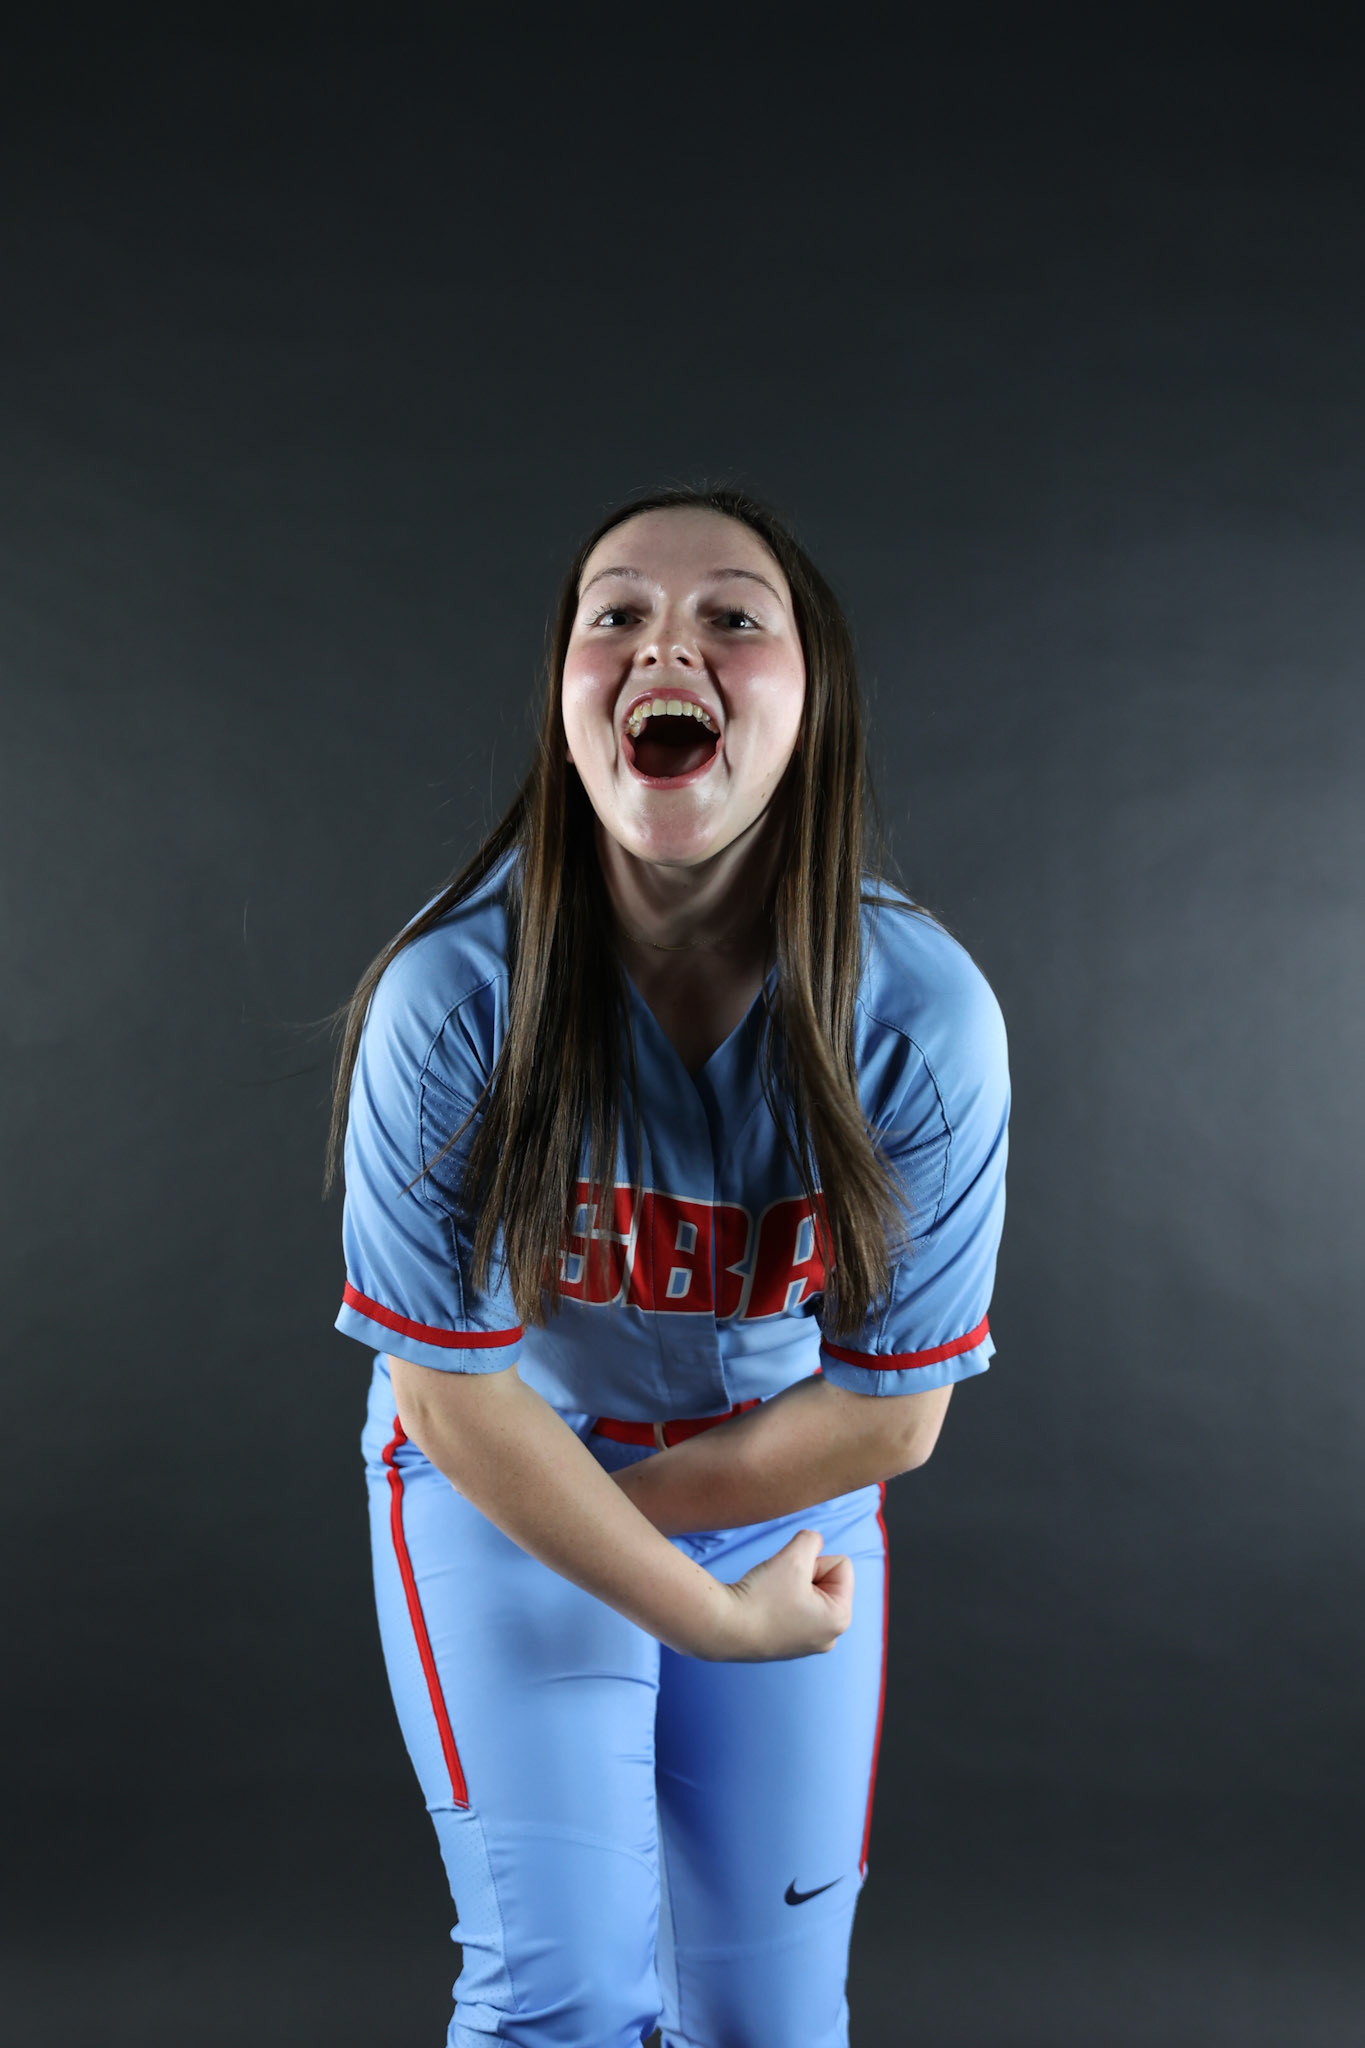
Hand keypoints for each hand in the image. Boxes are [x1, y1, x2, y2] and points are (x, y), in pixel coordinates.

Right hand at [701, 1529, 853, 1661]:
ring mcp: (808, 1644)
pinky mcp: (788, 1645)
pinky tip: (764, 1610)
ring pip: (809, 1593)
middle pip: (826, 1580)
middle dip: (804, 1575)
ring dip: (791, 1586)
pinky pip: (794, 1608)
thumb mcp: (793, 1556)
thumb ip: (811, 1539)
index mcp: (840, 1618)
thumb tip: (814, 1541)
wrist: (723, 1628)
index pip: (841, 1564)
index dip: (814, 1561)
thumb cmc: (761, 1596)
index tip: (792, 1578)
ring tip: (771, 1599)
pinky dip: (781, 1602)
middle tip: (780, 1589)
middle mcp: (830, 1636)